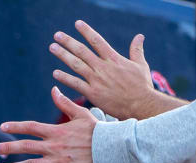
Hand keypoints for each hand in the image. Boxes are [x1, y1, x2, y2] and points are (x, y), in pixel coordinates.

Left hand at [0, 88, 99, 162]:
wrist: (111, 149)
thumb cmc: (97, 131)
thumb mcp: (81, 114)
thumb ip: (64, 104)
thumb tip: (53, 90)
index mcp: (56, 132)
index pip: (31, 127)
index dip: (16, 126)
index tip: (3, 127)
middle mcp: (53, 147)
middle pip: (25, 146)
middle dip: (7, 148)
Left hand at [50, 21, 173, 119]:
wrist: (141, 105)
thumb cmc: (142, 86)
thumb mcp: (141, 65)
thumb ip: (136, 50)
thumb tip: (140, 36)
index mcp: (114, 59)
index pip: (97, 41)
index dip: (86, 31)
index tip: (77, 23)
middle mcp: (103, 67)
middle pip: (82, 51)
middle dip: (68, 41)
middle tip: (57, 35)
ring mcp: (97, 80)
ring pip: (76, 64)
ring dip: (63, 55)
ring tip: (53, 47)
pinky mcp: (93, 94)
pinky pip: (76, 84)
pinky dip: (65, 78)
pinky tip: (55, 73)